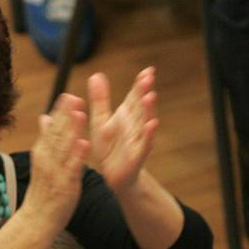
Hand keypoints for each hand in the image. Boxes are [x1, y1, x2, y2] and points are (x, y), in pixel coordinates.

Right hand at [24, 92, 89, 232]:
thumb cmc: (43, 191)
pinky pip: (72, 168)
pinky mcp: (65, 185)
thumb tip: (44, 117)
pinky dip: (78, 155)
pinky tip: (84, 143)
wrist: (37, 220)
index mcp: (42, 152)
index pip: (51, 129)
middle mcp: (47, 160)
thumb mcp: (42, 162)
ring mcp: (55, 172)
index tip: (68, 96)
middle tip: (75, 97)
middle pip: (56, 134)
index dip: (59, 112)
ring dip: (72, 129)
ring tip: (81, 112)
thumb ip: (46, 139)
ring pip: (64, 148)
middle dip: (65, 115)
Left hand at [87, 67, 157, 194]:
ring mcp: (138, 141)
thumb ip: (100, 100)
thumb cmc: (110, 149)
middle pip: (141, 107)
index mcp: (127, 116)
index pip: (135, 97)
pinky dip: (148, 135)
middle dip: (145, 92)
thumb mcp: (101, 122)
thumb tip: (96, 75)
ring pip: (145, 123)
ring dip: (149, 110)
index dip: (140, 85)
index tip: (147, 71)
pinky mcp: (137, 156)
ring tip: (151, 96)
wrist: (114, 178)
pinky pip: (144, 144)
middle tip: (149, 77)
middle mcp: (135, 126)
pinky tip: (152, 124)